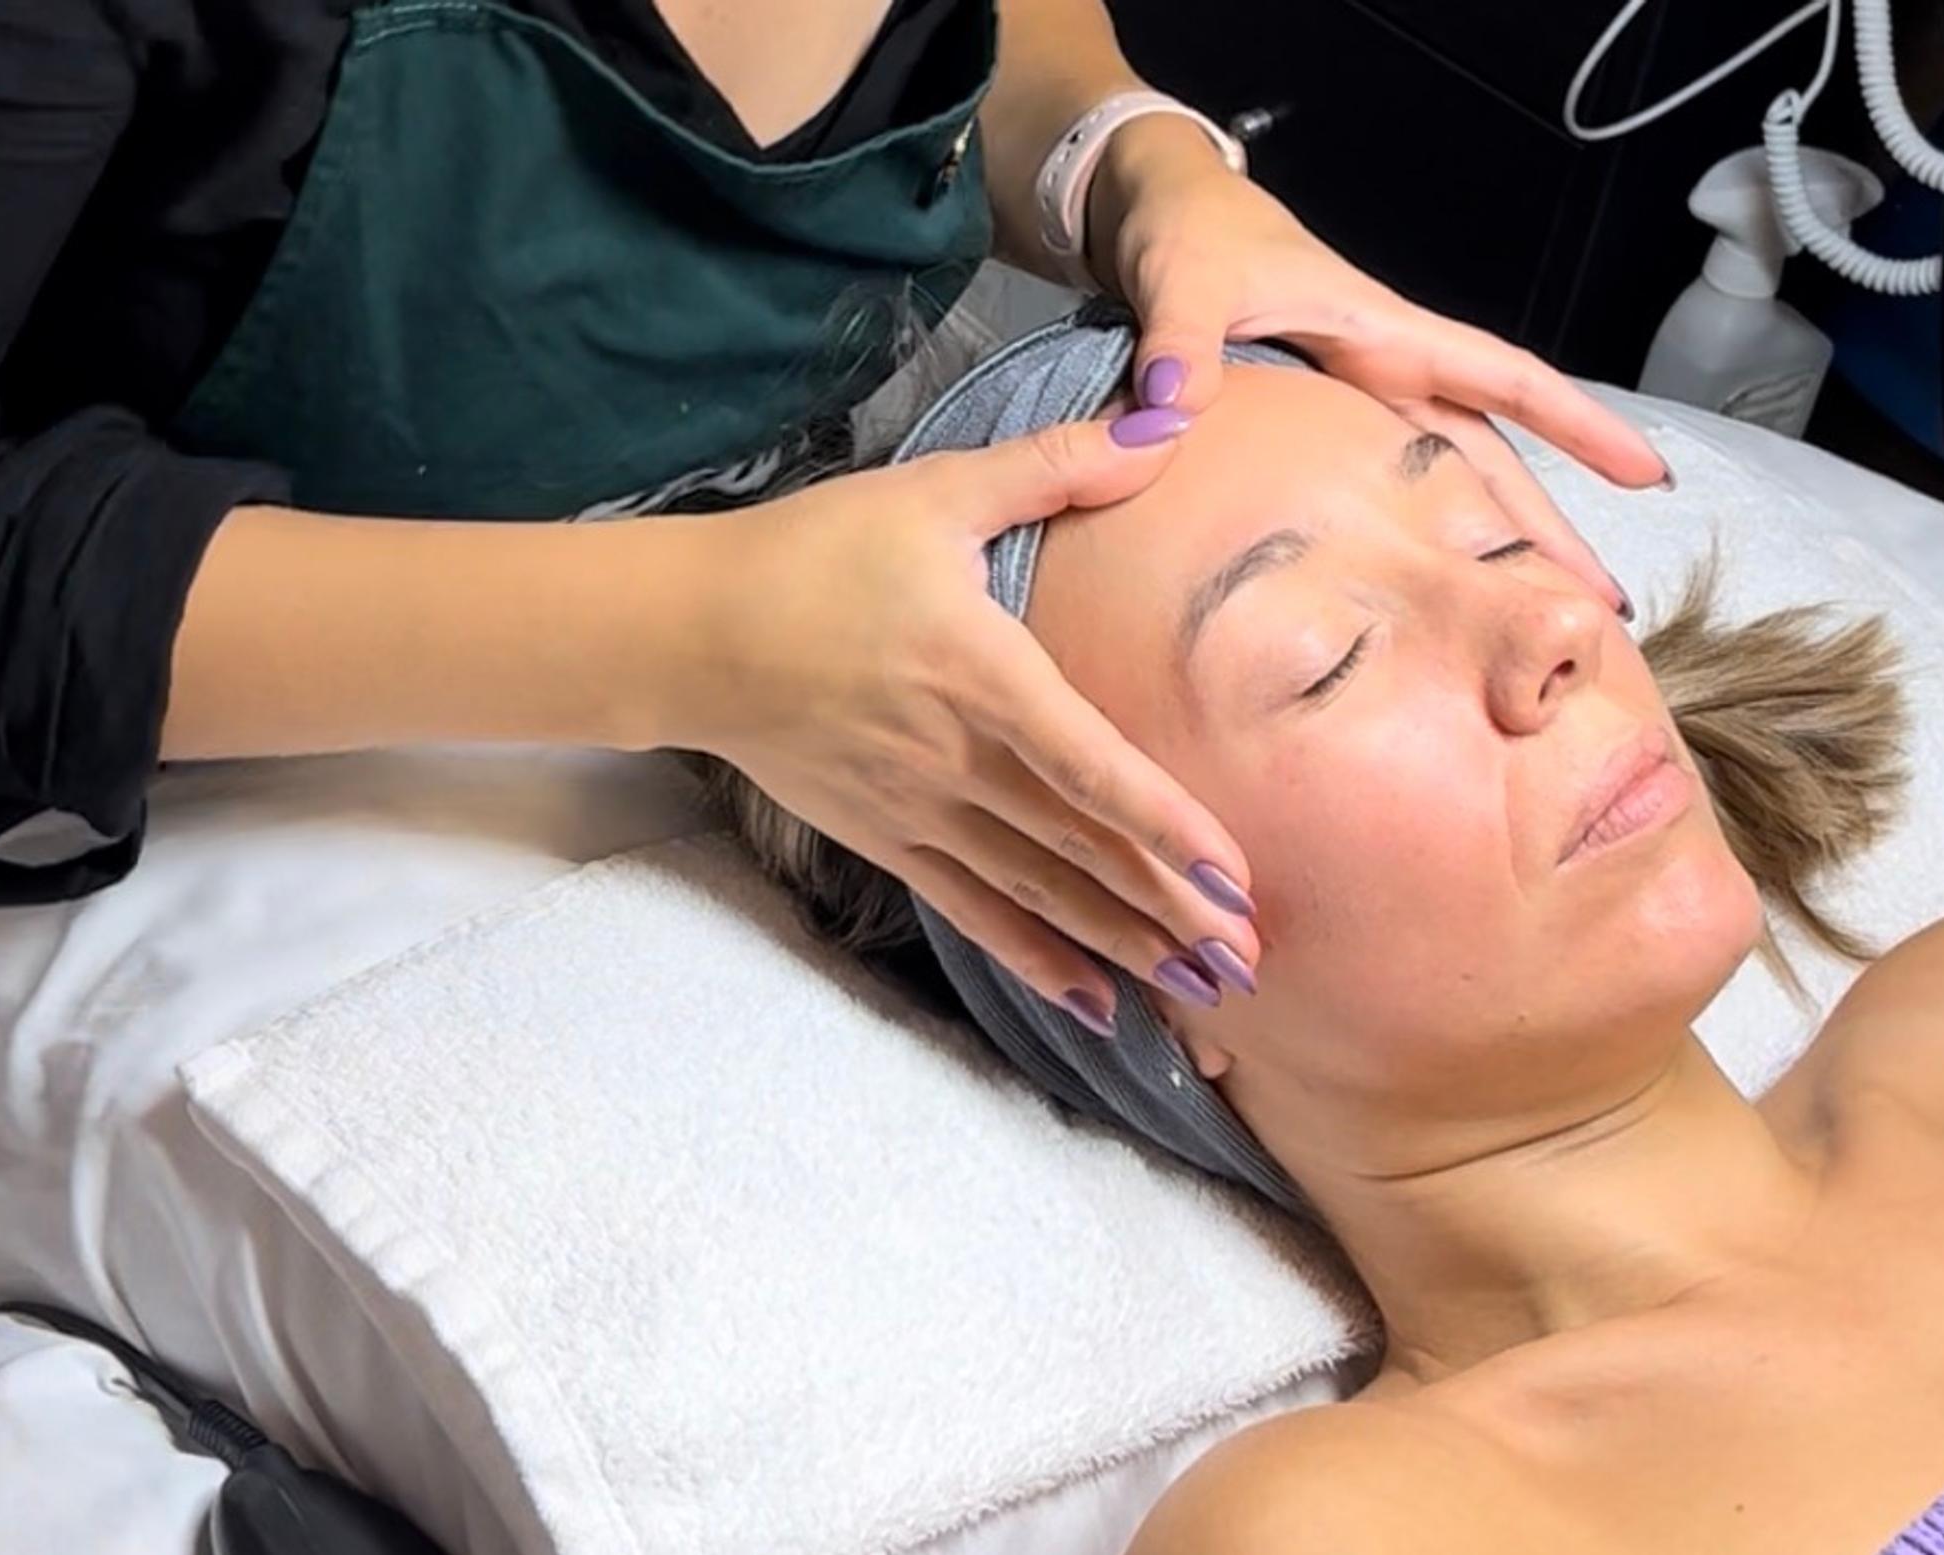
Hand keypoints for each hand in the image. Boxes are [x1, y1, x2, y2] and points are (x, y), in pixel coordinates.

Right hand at [679, 416, 1258, 1032]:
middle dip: (1171, 910)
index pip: (1092, 768)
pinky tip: (1098, 1003)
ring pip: (1042, 894)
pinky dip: (1038, 959)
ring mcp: (922, 813)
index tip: (1234, 878)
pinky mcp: (892, 841)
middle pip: (1082, 851)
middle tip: (1253, 963)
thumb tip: (1164, 421)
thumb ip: (1055, 465)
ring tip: (1202, 991)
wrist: (691, 633)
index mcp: (983, 676)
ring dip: (1124, 944)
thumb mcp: (936, 492)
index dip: (1167, 828)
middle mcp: (959, 761)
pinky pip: (978, 914)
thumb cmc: (815, 554)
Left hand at [1089, 119, 1669, 614]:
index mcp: (1380, 331)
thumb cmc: (1185, 231)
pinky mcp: (1324, 428)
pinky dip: (1425, 536)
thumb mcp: (1181, 281)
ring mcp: (1360, 404)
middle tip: (1604, 608)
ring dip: (1500, 544)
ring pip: (1453, 482)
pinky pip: (1393, 490)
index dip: (1577, 425)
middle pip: (1494, 457)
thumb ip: (1177, 346)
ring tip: (1545, 619)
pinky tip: (1442, 592)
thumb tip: (1166, 412)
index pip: (1503, 377)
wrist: (1157, 218)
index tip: (1645, 473)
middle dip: (1552, 527)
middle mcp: (1387, 373)